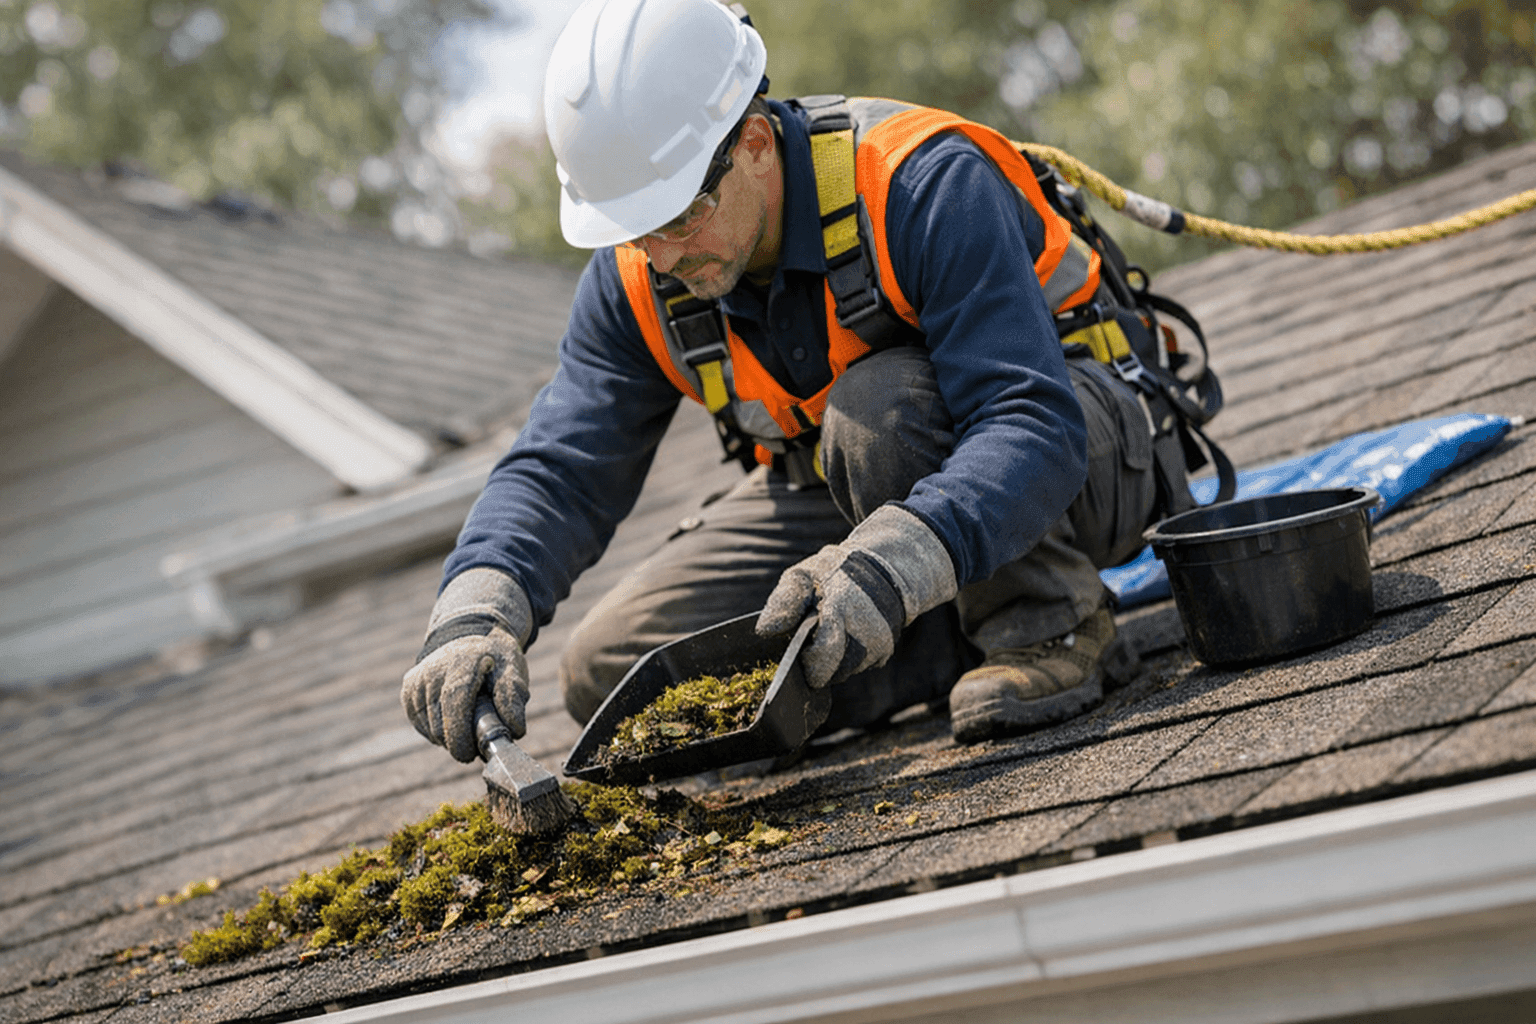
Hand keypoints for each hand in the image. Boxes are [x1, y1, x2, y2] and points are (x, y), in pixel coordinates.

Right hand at [402, 624, 527, 761]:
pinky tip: (452, 720)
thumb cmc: (494, 658)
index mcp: (461, 662)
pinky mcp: (408, 690)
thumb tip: (514, 730)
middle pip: (439, 721)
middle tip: (477, 746)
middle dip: (459, 742)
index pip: (454, 702)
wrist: (469, 636)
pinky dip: (437, 730)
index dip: (460, 734)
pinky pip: (420, 723)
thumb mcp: (512, 668)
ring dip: (448, 737)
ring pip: (429, 727)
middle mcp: (433, 670)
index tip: (471, 753)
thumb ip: (514, 697)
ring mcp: (417, 680)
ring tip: (468, 727)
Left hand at [757, 505, 957, 688]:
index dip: (809, 661)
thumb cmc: (832, 574)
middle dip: (817, 664)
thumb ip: (784, 602)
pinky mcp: (885, 651)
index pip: (825, 653)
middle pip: (833, 670)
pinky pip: (858, 667)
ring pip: (844, 671)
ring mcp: (878, 643)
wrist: (881, 569)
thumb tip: (765, 631)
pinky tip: (844, 638)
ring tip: (827, 636)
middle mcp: (865, 629)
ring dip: (831, 662)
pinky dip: (846, 659)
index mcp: (842, 608)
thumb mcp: (803, 576)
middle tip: (811, 644)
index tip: (801, 654)